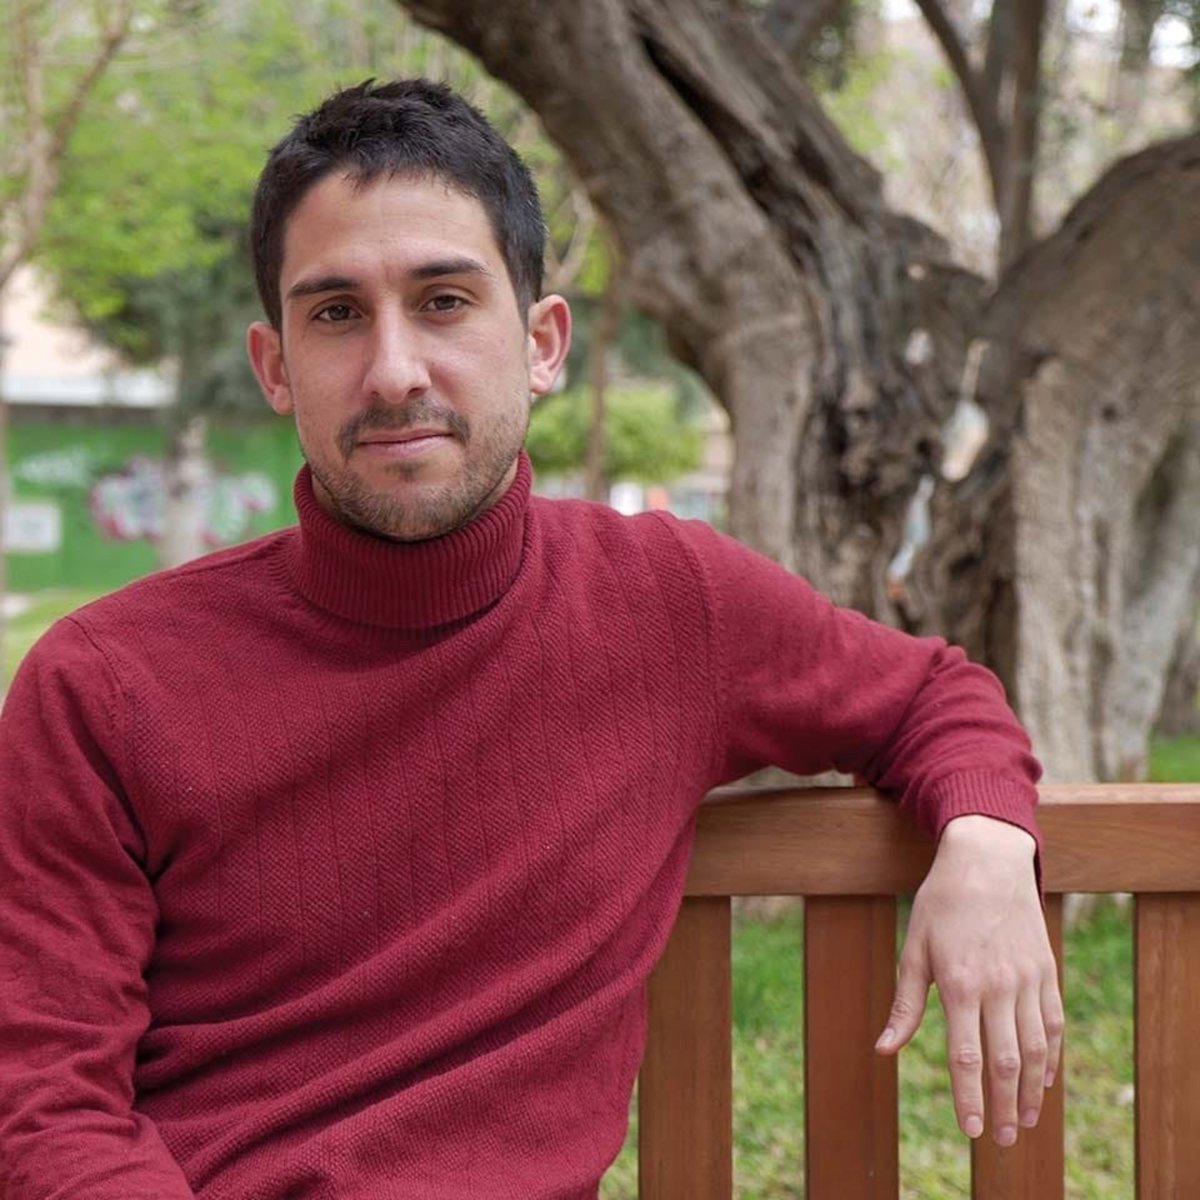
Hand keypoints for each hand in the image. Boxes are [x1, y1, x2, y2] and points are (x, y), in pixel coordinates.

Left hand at [873, 814, 1063, 1145]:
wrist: (987, 860)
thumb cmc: (942, 904)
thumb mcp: (914, 948)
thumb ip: (904, 1004)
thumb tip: (883, 1049)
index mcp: (960, 984)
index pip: (965, 1057)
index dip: (968, 1097)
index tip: (970, 1130)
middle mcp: (999, 987)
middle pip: (1006, 1063)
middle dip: (1004, 1107)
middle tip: (999, 1140)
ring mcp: (1028, 980)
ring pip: (1035, 1050)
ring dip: (1033, 1092)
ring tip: (1025, 1122)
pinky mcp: (1047, 971)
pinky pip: (1054, 1025)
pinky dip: (1052, 1058)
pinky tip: (1045, 1081)